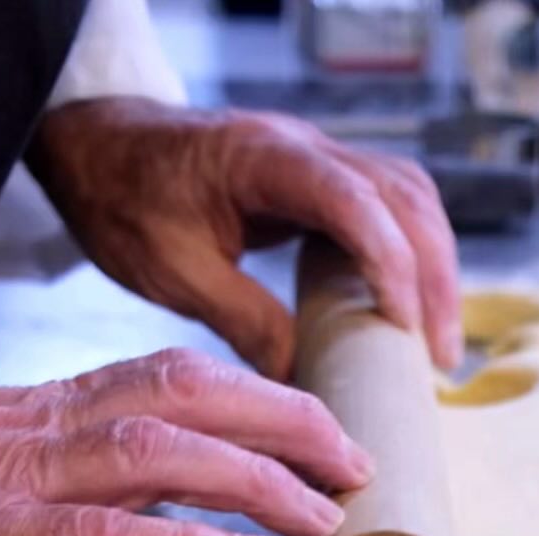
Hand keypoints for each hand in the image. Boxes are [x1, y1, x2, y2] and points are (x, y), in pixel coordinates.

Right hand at [0, 349, 370, 535]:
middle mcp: (31, 436)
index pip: (159, 385)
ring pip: (159, 450)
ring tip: (327, 507)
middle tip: (354, 458)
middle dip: (283, 417)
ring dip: (260, 475)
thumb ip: (48, 490)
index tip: (314, 429)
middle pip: (182, 395)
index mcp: (29, 421)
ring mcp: (8, 485)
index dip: (250, 399)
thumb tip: (134, 514)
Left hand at [28, 101, 462, 380]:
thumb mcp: (175, 272)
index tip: (405, 329)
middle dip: (434, 276)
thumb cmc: (124, 199)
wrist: (98, 148)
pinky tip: (404, 309)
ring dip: (432, 266)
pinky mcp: (317, 178)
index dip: (391, 263)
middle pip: (405, 196)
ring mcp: (316, 158)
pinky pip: (387, 206)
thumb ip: (244, 321)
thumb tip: (303, 384)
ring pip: (408, 197)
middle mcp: (304, 146)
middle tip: (440, 356)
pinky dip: (408, 256)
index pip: (355, 201)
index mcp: (265, 159)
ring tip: (434, 342)